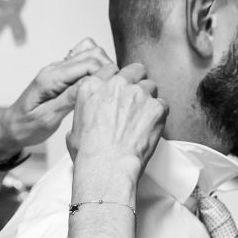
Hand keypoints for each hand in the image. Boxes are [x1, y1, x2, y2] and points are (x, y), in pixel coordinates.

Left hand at [0, 38, 117, 157]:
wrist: (11, 128)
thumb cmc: (26, 127)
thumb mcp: (48, 118)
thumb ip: (69, 99)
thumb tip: (92, 85)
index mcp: (51, 78)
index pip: (88, 63)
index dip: (106, 74)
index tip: (116, 90)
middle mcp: (55, 68)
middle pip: (92, 53)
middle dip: (108, 68)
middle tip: (115, 90)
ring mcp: (58, 70)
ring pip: (89, 54)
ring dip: (103, 67)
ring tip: (108, 88)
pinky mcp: (61, 75)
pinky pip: (83, 63)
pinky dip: (95, 69)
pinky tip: (98, 86)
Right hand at [66, 61, 166, 178]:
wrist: (107, 167)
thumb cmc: (90, 154)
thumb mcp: (74, 130)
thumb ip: (84, 115)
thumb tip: (88, 120)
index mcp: (93, 87)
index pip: (111, 70)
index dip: (118, 81)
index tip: (119, 92)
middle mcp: (116, 85)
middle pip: (134, 70)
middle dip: (136, 82)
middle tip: (135, 101)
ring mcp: (138, 94)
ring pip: (150, 86)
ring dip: (148, 99)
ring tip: (142, 119)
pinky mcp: (156, 107)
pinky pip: (163, 105)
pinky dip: (159, 115)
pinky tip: (150, 128)